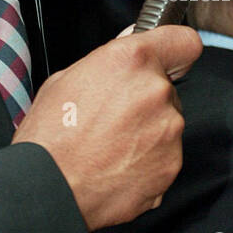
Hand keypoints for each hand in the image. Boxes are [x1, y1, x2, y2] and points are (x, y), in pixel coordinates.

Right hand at [11, 25, 201, 230]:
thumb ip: (111, 59)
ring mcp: (168, 131)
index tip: (169, 60)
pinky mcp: (171, 165)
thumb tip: (130, 43)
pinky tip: (117, 166)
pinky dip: (148, 161)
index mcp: (133, 61)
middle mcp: (157, 92)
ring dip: (148, 131)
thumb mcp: (67, 79)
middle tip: (114, 115)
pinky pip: (165, 156)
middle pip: (168, 89)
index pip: (183, 42)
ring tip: (111, 146)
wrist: (49, 190)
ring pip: (167, 124)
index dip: (175, 52)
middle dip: (147, 99)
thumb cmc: (49, 136)